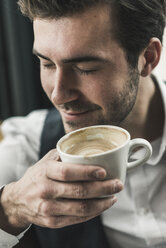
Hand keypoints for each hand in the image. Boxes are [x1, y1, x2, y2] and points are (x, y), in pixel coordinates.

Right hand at [0, 149, 122, 233]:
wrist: (18, 200)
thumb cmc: (37, 176)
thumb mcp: (46, 161)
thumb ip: (64, 154)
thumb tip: (90, 149)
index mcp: (45, 172)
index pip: (68, 172)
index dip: (87, 172)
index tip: (104, 172)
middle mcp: (46, 190)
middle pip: (79, 191)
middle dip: (103, 188)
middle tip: (118, 184)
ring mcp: (48, 209)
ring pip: (81, 208)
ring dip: (102, 203)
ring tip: (113, 196)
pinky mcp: (52, 222)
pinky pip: (77, 219)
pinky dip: (93, 213)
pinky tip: (102, 206)